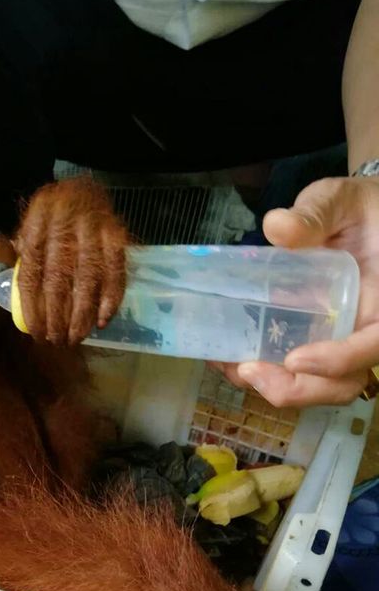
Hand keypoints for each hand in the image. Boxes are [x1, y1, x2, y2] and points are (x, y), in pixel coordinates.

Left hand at [5, 178, 127, 345]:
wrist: (85, 186)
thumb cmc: (51, 217)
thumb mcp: (27, 226)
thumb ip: (12, 247)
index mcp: (36, 223)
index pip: (31, 273)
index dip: (33, 308)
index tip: (36, 333)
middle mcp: (64, 224)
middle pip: (59, 280)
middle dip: (57, 317)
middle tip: (56, 341)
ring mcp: (93, 229)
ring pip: (88, 279)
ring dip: (83, 315)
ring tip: (76, 338)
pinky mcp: (117, 234)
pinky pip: (116, 271)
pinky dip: (111, 299)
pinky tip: (102, 321)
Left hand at [216, 176, 378, 406]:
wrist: (355, 219)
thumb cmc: (357, 211)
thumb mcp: (340, 202)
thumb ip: (315, 215)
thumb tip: (277, 227)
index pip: (374, 345)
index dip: (339, 361)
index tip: (295, 359)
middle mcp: (365, 332)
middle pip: (344, 384)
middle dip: (296, 388)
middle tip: (247, 370)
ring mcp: (341, 344)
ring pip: (318, 387)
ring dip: (273, 387)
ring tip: (231, 366)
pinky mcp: (315, 345)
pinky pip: (294, 373)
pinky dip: (263, 374)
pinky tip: (226, 358)